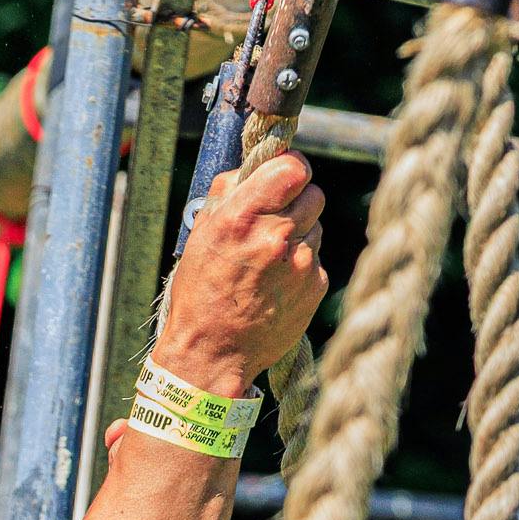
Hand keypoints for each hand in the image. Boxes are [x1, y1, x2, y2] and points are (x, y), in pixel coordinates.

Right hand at [157, 154, 328, 396]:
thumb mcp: (201, 235)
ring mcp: (301, 262)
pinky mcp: (316, 284)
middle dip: (296, 201)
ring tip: (271, 259)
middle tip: (276, 220)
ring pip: (317, 224)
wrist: (213, 354)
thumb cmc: (201, 292)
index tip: (283, 178)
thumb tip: (254, 166)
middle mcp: (276, 235)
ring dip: (300, 233)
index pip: (293, 166)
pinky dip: (302, 264)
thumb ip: (228, 192)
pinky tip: (278, 282)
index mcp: (242, 217)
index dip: (290, 169)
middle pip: (313, 192)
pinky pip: (317, 256)